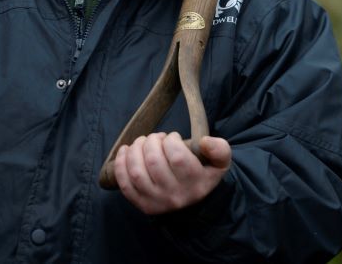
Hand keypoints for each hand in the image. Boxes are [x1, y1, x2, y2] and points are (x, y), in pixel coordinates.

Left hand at [113, 132, 230, 214]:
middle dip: (151, 141)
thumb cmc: (203, 174)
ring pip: (137, 172)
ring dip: (135, 150)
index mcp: (195, 183)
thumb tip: (205, 142)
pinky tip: (125, 151)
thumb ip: (220, 149)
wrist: (195, 204)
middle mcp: (175, 196)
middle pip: (154, 162)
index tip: (173, 137)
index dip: (171, 140)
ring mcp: (157, 202)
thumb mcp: (220, 162)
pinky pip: (125, 185)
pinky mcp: (142, 205)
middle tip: (156, 137)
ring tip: (141, 142)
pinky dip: (120, 165)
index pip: (177, 157)